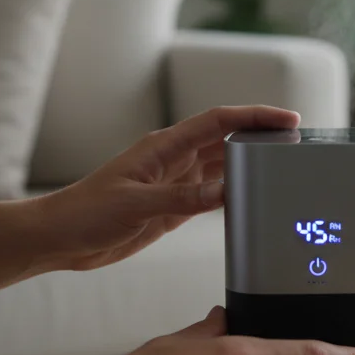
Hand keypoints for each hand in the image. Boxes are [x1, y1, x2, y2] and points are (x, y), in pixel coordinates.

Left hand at [33, 106, 298, 271]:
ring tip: (281, 166)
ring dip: (249, 164)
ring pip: (222, 166)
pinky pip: (212, 195)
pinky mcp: (172, 206)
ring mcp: (175, 183)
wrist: (59, 238)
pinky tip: (250, 199)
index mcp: (164, 148)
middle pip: (226, 140)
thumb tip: (224, 191)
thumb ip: (182, 198)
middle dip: (260, 136)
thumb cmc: (85, 213)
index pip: (218, 122)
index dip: (254, 117)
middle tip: (295, 141)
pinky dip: (233, 194)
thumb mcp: (135, 205)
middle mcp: (173, 160)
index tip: (286, 119)